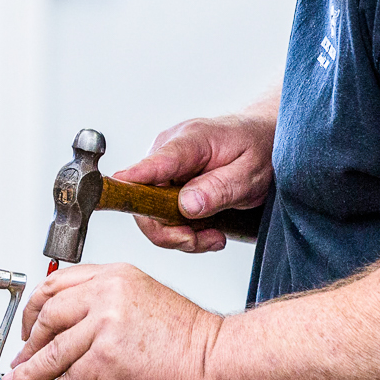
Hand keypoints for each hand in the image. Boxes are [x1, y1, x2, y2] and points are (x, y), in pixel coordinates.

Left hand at [0, 262, 219, 379]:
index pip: (57, 284)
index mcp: (113, 276)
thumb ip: (103, 304)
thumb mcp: (141, 298)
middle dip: (28, 342)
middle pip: (48, 316)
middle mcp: (106, 296)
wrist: (211, 360)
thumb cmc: (184, 337)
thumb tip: (68, 329)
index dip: (34, 307)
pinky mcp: (104, 363)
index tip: (27, 325)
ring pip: (52, 352)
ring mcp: (103, 329)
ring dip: (30, 372)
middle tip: (20, 358)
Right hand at [115, 109, 274, 252]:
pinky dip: (184, 231)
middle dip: (170, 231)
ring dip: (181, 235)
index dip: (131, 184)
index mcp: (189, 141)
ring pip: (151, 213)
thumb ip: (219, 188)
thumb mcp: (250, 172)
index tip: (114, 195)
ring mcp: (165, 167)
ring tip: (213, 237)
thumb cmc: (260, 147)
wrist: (264, 138)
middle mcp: (168, 151)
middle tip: (202, 240)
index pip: (152, 165)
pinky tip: (209, 231)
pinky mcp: (167, 182)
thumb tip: (185, 205)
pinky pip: (162, 214)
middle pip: (144, 199)